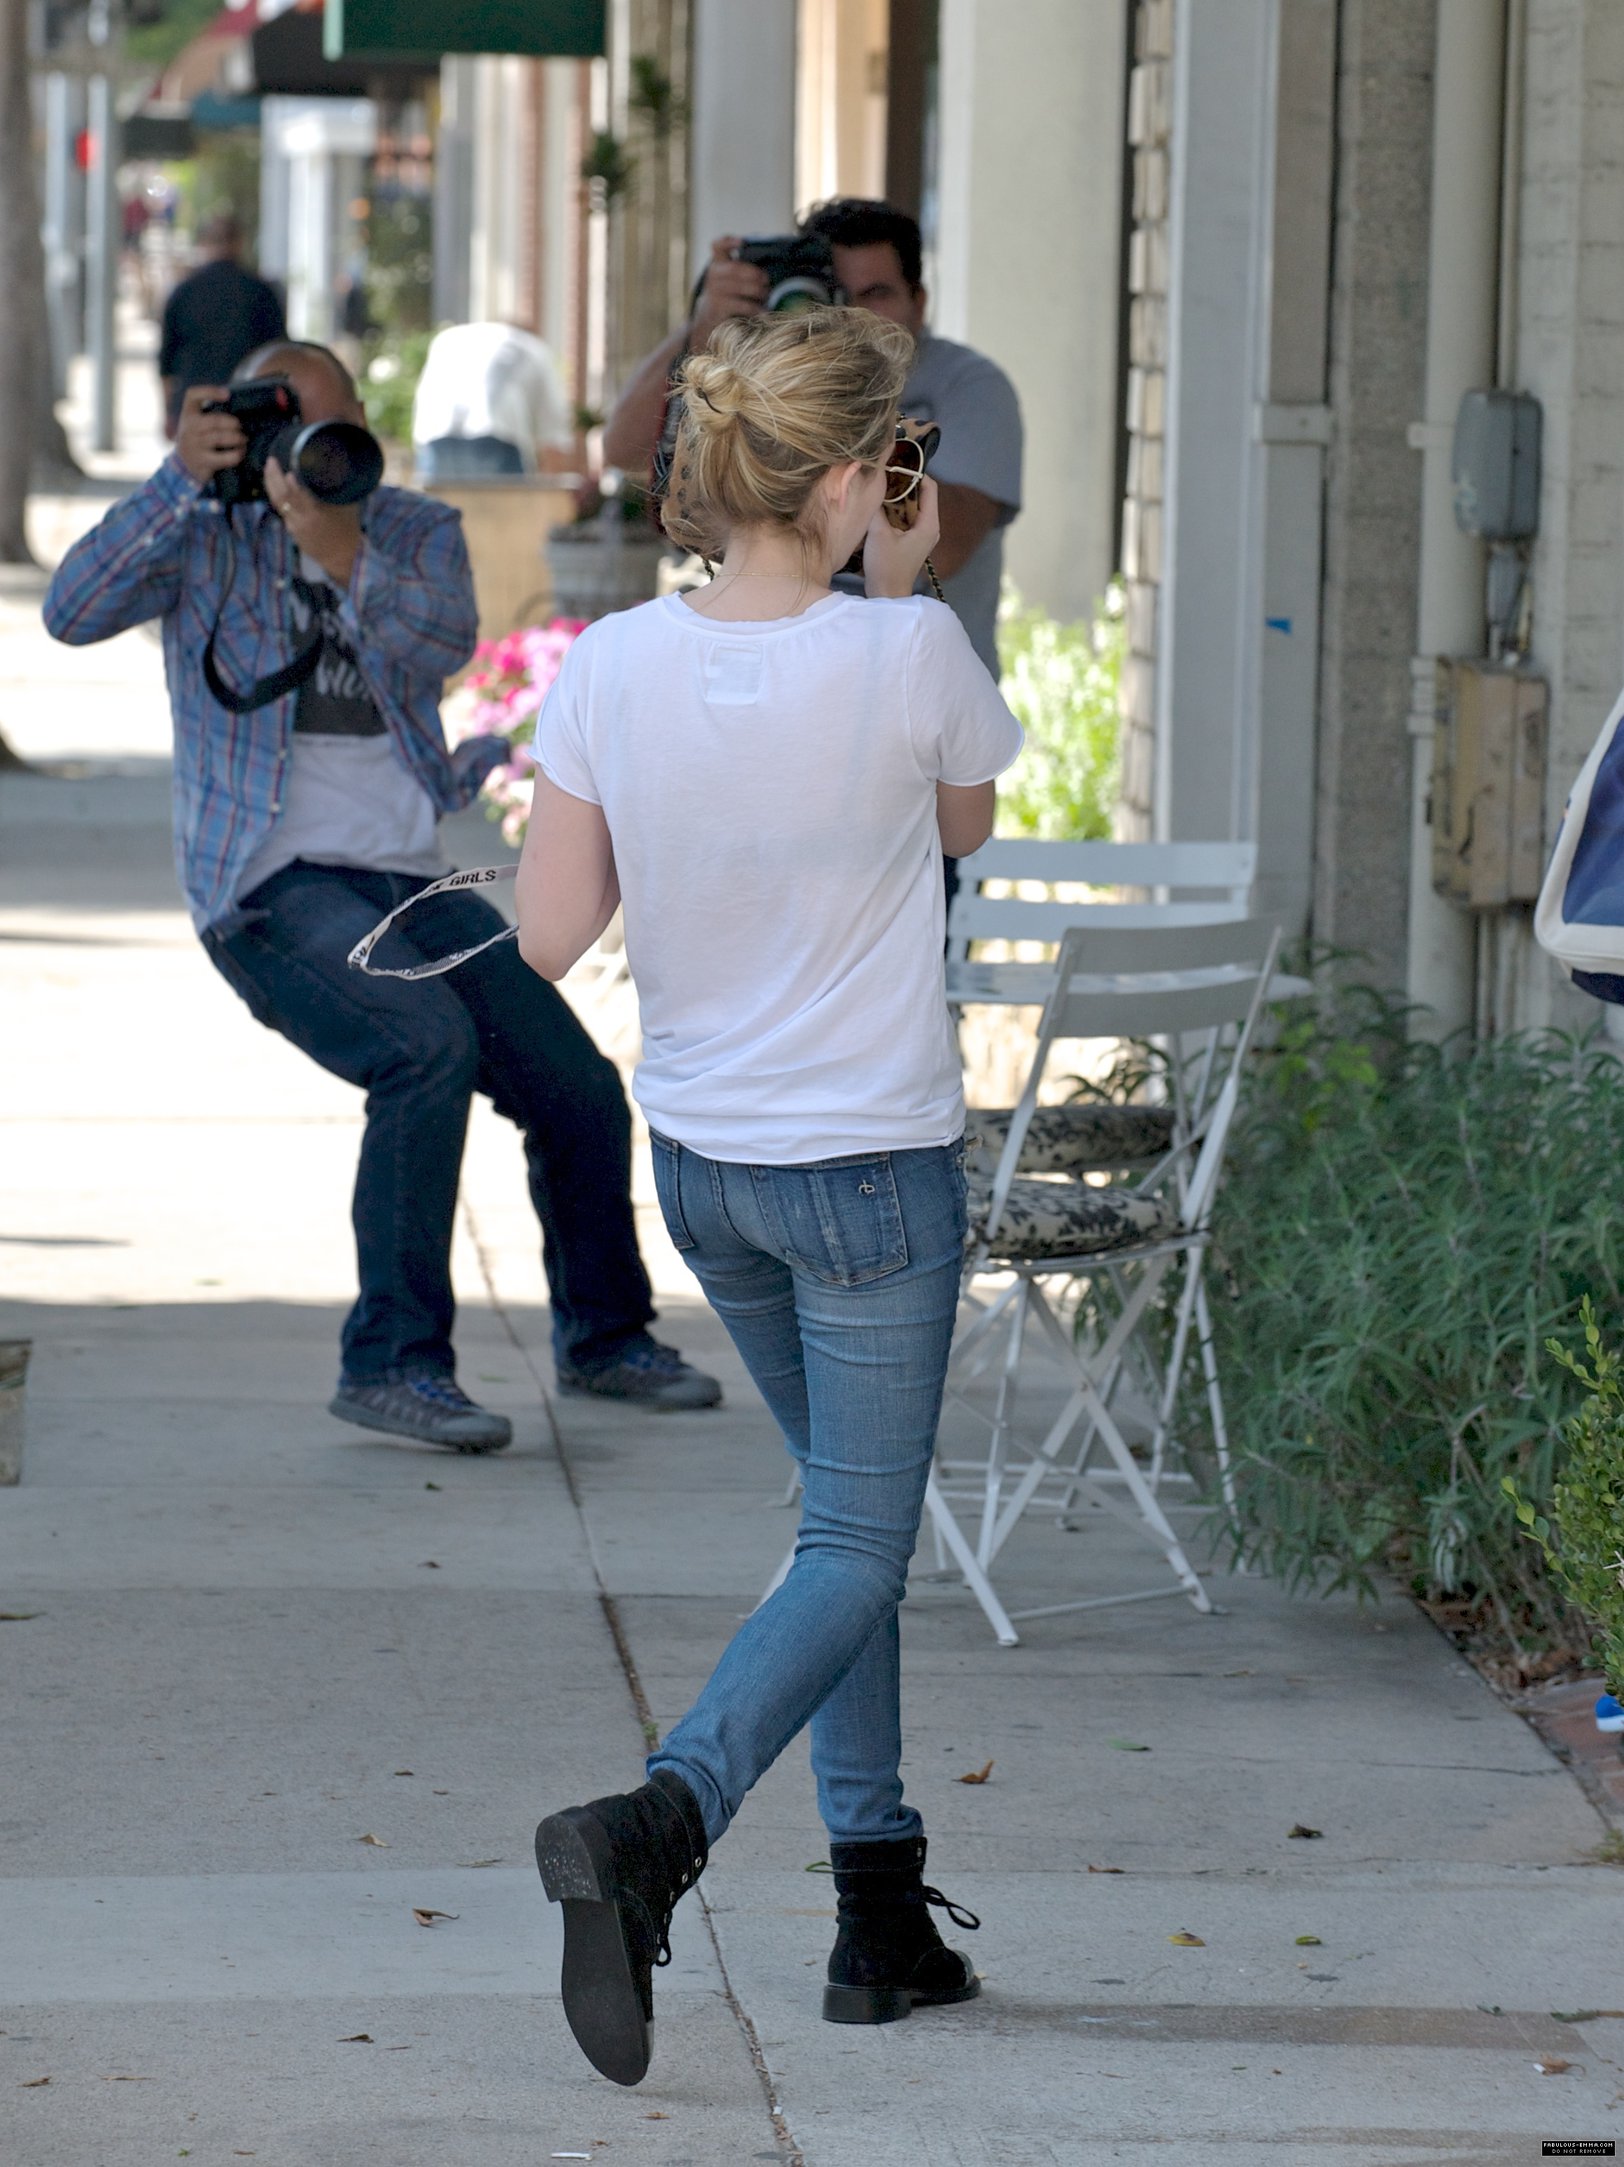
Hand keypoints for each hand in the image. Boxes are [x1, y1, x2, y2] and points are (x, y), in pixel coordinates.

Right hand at [174, 384, 245, 485]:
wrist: (184, 463)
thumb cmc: (198, 437)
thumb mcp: (198, 421)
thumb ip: (211, 413)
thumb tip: (239, 405)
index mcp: (188, 413)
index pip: (193, 395)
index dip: (210, 391)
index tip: (227, 394)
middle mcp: (188, 428)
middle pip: (214, 420)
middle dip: (233, 423)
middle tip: (240, 427)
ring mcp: (194, 445)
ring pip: (220, 438)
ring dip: (237, 438)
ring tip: (243, 440)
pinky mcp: (202, 462)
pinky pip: (224, 458)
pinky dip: (236, 454)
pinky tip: (240, 453)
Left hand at [265, 455, 361, 586]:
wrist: (342, 558)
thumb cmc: (348, 530)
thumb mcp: (347, 507)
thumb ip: (336, 490)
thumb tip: (330, 468)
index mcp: (315, 514)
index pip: (296, 494)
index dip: (288, 480)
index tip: (285, 466)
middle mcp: (301, 520)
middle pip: (281, 497)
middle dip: (273, 477)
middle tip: (271, 460)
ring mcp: (294, 527)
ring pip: (278, 503)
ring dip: (271, 485)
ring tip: (270, 469)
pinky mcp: (292, 531)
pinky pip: (283, 510)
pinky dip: (278, 496)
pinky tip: (277, 486)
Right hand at [689, 235, 767, 346]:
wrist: (708, 317)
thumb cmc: (727, 294)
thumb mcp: (729, 278)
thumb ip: (741, 269)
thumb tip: (768, 272)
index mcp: (717, 263)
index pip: (718, 246)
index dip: (728, 241)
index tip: (742, 242)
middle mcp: (713, 274)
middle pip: (735, 268)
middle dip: (754, 274)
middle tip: (767, 280)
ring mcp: (714, 291)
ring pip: (740, 286)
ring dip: (757, 291)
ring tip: (766, 295)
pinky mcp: (718, 307)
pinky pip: (742, 305)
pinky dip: (756, 309)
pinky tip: (764, 312)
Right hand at [862, 474, 940, 598]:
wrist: (887, 596)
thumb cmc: (885, 567)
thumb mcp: (878, 532)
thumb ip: (878, 505)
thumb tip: (876, 482)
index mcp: (929, 523)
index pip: (929, 486)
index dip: (913, 473)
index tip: (894, 466)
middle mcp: (931, 527)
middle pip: (921, 494)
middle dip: (903, 483)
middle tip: (883, 475)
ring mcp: (924, 535)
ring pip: (913, 506)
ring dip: (898, 496)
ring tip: (880, 488)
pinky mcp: (914, 541)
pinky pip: (908, 517)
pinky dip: (897, 509)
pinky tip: (881, 507)